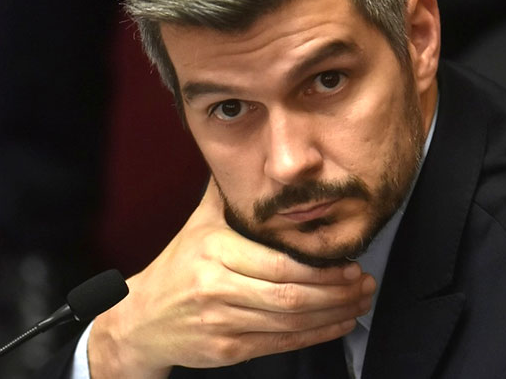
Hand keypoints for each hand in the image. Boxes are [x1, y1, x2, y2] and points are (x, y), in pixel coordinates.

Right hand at [87, 179, 375, 378]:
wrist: (141, 318)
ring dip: (333, 314)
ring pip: (289, 322)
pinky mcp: (226, 349)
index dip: (321, 270)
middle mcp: (216, 287)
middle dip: (336, 293)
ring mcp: (221, 321)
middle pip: (289, 296)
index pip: (279, 264)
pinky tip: (338, 324)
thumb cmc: (178, 266)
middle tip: (364, 284)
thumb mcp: (199, 223)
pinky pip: (280, 343)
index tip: (349, 264)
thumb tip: (250, 156)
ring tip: (359, 302)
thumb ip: (227, 193)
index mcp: (215, 250)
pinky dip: (316, 335)